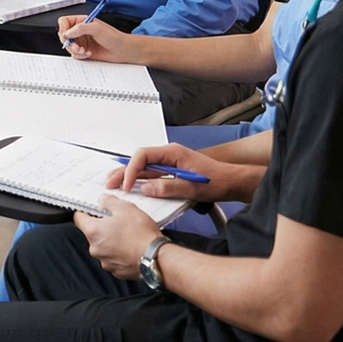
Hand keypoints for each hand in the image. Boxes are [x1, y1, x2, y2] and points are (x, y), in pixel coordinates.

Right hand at [58, 16, 132, 61]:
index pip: (64, 21)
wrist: (122, 50)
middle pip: (64, 35)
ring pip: (68, 46)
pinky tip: (89, 53)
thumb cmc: (113, 37)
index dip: (63, 28)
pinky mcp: (83, 50)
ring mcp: (81, 41)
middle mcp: (80, 31)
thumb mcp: (96, 28)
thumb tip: (67, 33)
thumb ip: (80, 28)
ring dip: (75, 50)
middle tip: (76, 46)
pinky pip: (74, 54)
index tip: (67, 35)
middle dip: (69, 42)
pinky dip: (80, 55)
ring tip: (84, 51)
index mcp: (81, 21)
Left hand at [74, 195, 160, 278]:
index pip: (79, 218)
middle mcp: (95, 249)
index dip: (86, 212)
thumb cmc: (141, 234)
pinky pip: (114, 260)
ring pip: (104, 248)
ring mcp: (106, 262)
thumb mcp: (125, 207)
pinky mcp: (117, 272)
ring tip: (128, 236)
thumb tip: (102, 200)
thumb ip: (109, 201)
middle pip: (92, 234)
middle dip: (102, 227)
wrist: (157, 259)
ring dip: (112, 242)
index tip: (94, 210)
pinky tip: (132, 249)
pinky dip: (120, 254)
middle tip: (118, 222)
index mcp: (93, 232)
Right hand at [105, 142, 254, 204]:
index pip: (143, 156)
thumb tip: (146, 189)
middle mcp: (168, 155)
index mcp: (172, 153)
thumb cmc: (217, 181)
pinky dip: (139, 180)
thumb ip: (168, 187)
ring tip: (113, 183)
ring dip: (128, 175)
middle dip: (123, 171)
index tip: (127, 185)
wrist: (233, 183)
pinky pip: (151, 174)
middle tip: (110, 183)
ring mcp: (169, 163)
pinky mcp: (171, 172)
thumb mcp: (192, 187)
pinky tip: (131, 186)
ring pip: (143, 167)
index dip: (131, 169)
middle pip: (139, 160)